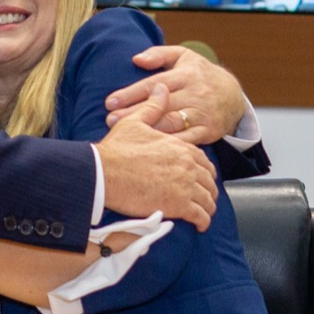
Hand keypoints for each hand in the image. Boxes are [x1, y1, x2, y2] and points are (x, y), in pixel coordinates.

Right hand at [94, 86, 216, 230]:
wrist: (103, 173)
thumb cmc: (116, 149)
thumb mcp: (135, 122)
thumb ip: (153, 106)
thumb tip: (162, 87)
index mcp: (180, 147)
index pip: (203, 161)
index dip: (204, 172)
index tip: (200, 179)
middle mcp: (188, 165)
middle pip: (209, 181)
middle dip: (208, 191)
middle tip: (203, 199)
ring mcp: (185, 185)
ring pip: (208, 200)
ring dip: (207, 208)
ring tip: (202, 214)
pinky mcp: (179, 205)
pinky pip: (200, 216)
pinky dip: (203, 222)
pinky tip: (199, 226)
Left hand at [104, 46, 246, 145]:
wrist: (234, 95)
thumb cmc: (199, 74)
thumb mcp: (183, 56)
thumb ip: (159, 54)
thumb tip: (136, 59)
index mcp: (185, 75)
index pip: (154, 84)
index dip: (131, 93)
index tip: (110, 102)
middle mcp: (195, 94)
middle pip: (160, 105)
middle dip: (134, 114)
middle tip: (111, 121)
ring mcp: (202, 113)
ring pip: (173, 123)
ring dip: (149, 130)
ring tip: (127, 135)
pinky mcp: (209, 131)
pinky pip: (188, 140)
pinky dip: (171, 145)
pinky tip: (152, 150)